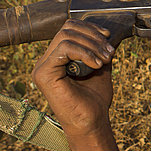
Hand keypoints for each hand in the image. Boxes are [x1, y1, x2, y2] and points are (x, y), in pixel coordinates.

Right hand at [31, 19, 117, 138]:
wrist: (92, 122)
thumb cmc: (94, 99)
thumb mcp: (99, 65)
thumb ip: (97, 48)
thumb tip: (106, 31)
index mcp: (56, 58)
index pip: (68, 29)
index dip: (89, 28)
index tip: (108, 37)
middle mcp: (46, 61)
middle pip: (67, 29)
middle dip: (93, 37)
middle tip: (108, 52)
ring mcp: (42, 67)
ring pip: (66, 36)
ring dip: (91, 45)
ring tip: (104, 60)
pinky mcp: (43, 74)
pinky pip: (63, 49)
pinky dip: (84, 53)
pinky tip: (96, 65)